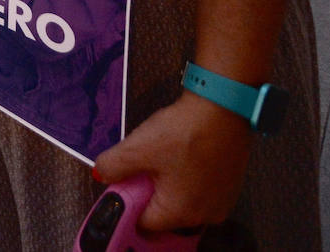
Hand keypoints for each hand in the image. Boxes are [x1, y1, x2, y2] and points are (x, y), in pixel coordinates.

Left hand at [93, 92, 253, 231]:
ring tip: (163, 154)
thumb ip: (112, 166)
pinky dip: (184, 175)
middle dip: (147, 190)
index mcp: (181, 214)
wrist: (224, 107)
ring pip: (179, 197)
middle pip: (162, 211)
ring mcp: (220, 201)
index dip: (127, 201)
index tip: (123, 182)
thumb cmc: (186, 131)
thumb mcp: (136, 148)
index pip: (142, 222)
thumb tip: (101, 174)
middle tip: (143, 163)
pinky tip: (180, 152)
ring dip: (165, 181)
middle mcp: (205, 215)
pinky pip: (196, 187)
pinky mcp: (229, 185)